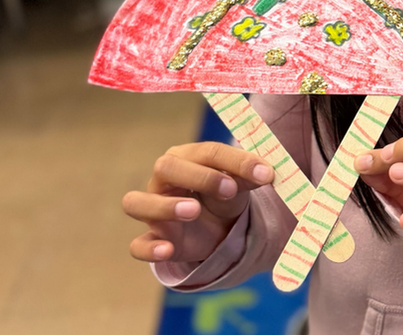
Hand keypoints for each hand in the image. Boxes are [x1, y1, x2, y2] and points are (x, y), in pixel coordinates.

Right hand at [122, 142, 274, 262]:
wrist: (218, 228)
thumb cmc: (224, 195)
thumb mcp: (239, 184)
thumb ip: (248, 176)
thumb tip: (265, 172)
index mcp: (187, 157)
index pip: (208, 151)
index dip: (236, 161)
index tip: (264, 173)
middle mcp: (163, 179)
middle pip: (166, 167)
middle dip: (199, 176)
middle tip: (229, 189)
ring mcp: (153, 209)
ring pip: (137, 202)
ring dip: (165, 205)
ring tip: (193, 211)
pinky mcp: (154, 238)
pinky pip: (138, 244)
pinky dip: (150, 248)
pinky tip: (168, 250)